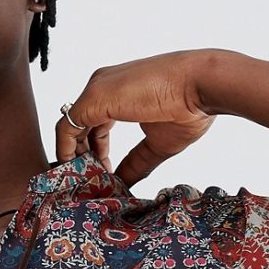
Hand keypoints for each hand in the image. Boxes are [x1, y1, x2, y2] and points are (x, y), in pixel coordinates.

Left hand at [55, 50, 215, 186]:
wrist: (201, 85)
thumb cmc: (189, 107)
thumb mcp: (157, 144)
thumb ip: (136, 163)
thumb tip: (123, 183)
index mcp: (116, 93)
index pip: (93, 124)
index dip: (95, 152)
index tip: (104, 174)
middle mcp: (101, 87)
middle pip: (78, 126)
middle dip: (82, 157)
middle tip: (92, 182)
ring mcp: (96, 91)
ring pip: (69, 128)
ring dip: (74, 157)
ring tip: (87, 182)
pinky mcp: (93, 98)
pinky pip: (66, 128)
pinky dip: (66, 151)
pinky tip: (76, 170)